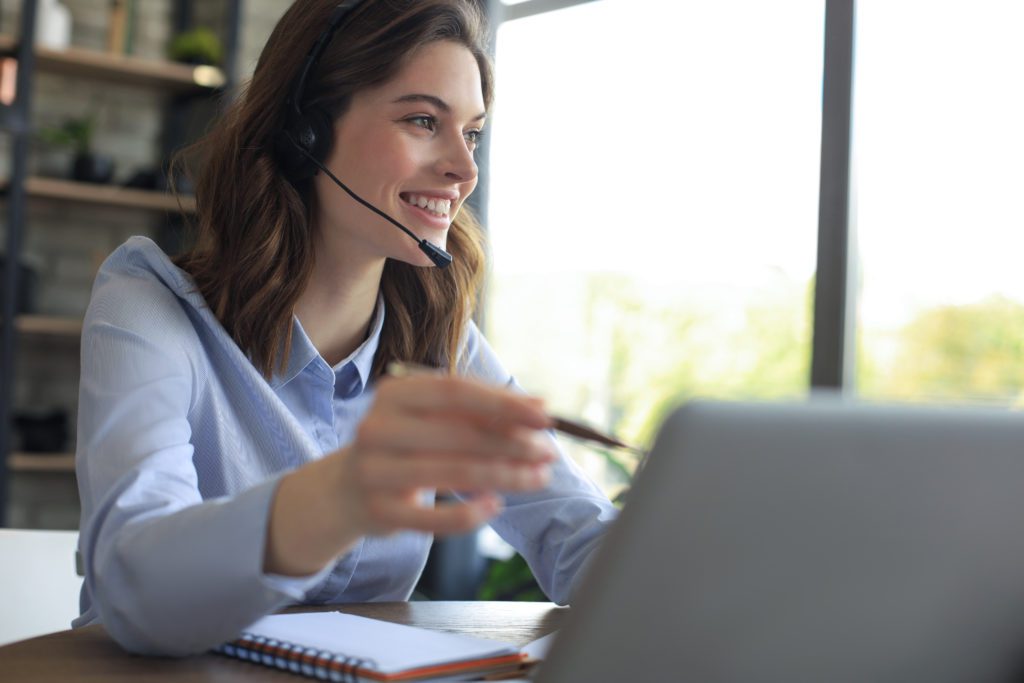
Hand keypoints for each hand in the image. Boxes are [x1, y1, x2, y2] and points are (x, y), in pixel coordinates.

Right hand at [338, 373, 555, 535]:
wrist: (346, 489)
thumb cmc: (405, 445)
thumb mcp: (432, 417)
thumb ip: (480, 410)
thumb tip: (540, 406)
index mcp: (395, 393)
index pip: (456, 391)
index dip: (504, 403)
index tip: (546, 414)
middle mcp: (378, 428)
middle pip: (458, 433)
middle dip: (512, 443)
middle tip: (548, 451)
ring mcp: (374, 471)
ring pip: (452, 473)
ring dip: (505, 476)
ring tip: (538, 478)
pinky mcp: (379, 511)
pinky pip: (433, 519)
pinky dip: (470, 514)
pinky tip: (496, 506)